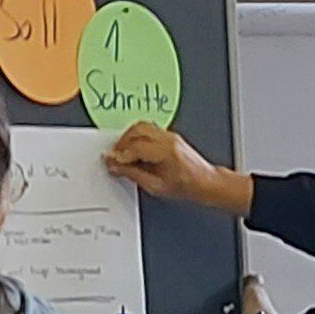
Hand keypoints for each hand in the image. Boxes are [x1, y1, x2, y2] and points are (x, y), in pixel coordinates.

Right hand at [104, 123, 251, 215]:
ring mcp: (170, 135)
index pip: (136, 147)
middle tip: (113, 156)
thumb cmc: (187, 186)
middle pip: (137, 131)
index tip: (110, 160)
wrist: (205, 182)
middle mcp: (168, 139)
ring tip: (121, 151)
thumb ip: (133, 175)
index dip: (120, 154)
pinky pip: (148, 129)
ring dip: (128, 137)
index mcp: (166, 152)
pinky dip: (136, 136)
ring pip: (142, 126)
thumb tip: (116, 167)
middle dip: (121, 143)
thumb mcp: (156, 187)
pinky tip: (133, 148)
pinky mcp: (169, 135)